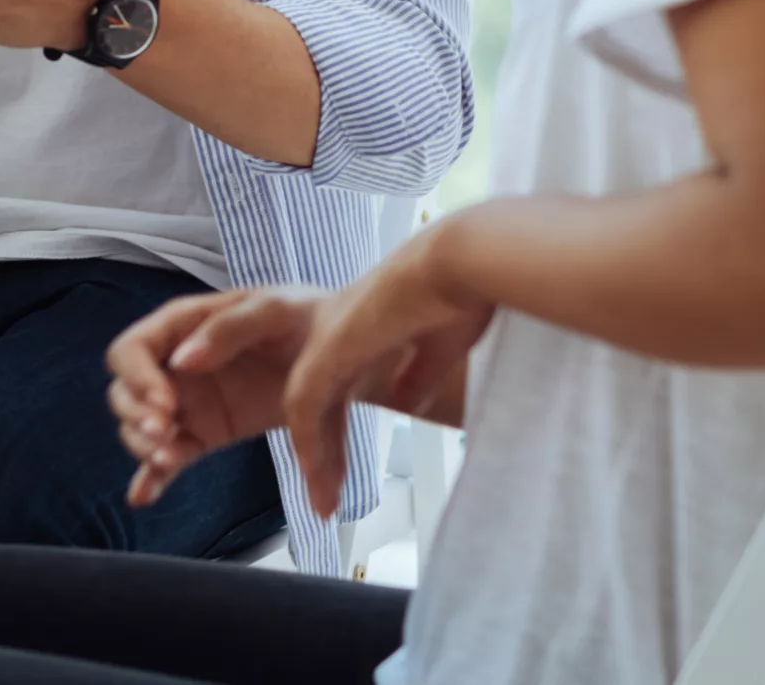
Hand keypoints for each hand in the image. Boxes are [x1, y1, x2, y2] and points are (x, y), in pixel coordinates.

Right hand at [109, 289, 319, 507]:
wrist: (338, 356)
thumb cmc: (303, 319)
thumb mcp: (272, 310)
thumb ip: (227, 329)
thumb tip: (181, 361)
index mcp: (180, 326)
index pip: (131, 349)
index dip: (138, 377)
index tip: (166, 404)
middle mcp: (173, 365)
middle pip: (126, 392)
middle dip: (136, 416)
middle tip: (165, 435)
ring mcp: (187, 403)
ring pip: (141, 428)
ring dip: (145, 447)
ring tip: (170, 460)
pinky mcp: (204, 434)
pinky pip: (170, 458)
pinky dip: (153, 477)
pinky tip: (142, 497)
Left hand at [281, 224, 491, 517]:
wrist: (464, 261)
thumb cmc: (462, 292)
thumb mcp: (439, 347)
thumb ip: (417, 373)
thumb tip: (408, 402)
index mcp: (363, 334)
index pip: (337, 394)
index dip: (338, 436)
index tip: (345, 476)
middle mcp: (338, 335)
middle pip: (314, 406)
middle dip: (321, 456)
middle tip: (326, 502)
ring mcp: (329, 337)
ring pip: (300, 406)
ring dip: (312, 457)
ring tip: (322, 503)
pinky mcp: (332, 343)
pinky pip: (305, 401)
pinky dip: (308, 438)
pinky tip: (316, 471)